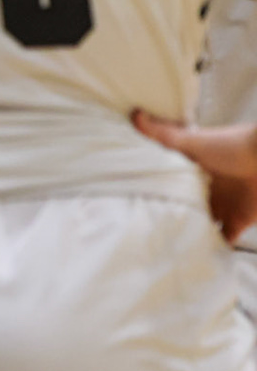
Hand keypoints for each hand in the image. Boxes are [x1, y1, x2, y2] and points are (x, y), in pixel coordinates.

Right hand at [135, 110, 256, 239]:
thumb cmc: (232, 146)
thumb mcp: (192, 141)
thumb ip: (163, 134)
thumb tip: (135, 115)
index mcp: (193, 169)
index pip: (170, 181)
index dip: (154, 190)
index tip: (132, 200)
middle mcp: (206, 188)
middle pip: (185, 204)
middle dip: (171, 215)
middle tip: (146, 229)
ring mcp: (222, 205)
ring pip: (202, 223)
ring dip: (191, 232)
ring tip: (167, 246)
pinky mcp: (239, 220)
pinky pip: (226, 239)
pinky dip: (217, 249)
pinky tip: (201, 256)